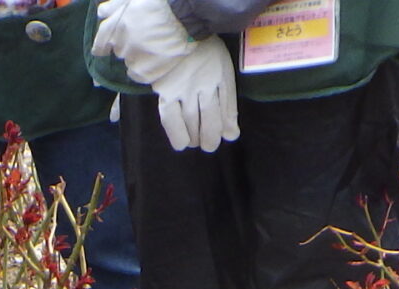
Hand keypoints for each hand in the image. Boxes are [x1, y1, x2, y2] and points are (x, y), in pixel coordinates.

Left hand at [91, 0, 188, 82]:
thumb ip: (114, 6)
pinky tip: (155, 59)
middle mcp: (121, 45)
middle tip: (144, 38)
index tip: (102, 50)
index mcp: (116, 27)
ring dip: (137, 56)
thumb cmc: (159, 2)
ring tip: (153, 48)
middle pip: (119, 51)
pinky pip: (138, 75)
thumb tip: (101, 14)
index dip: (101, 47)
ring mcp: (133, 60)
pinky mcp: (145, 73)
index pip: (101, 42)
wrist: (185, 14)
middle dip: (127, 45)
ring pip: (129, 62)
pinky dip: (144, 69)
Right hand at [152, 35, 237, 150]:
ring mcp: (183, 88)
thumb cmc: (204, 52)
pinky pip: (170, 118)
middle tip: (209, 145)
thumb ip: (228, 102)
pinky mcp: (166, 92)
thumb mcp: (223, 69)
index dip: (226, 125)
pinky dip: (177, 134)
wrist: (177, 33)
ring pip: (191, 121)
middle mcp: (203, 83)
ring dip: (195, 137)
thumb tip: (232, 135)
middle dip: (210, 137)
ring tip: (195, 142)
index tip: (227, 135)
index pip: (227, 107)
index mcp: (219, 74)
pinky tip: (181, 144)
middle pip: (209, 118)